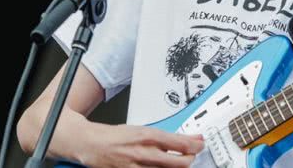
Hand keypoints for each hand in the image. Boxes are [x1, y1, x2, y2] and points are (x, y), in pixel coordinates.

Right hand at [79, 124, 203, 167]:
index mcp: (148, 135)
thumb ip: (164, 136)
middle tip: (192, 156)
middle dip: (190, 160)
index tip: (200, 145)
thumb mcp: (142, 129)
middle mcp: (144, 152)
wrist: (91, 143)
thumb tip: (185, 138)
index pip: (180, 143)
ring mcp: (136, 166)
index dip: (195, 146)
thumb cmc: (116, 136)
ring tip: (179, 163)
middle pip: (178, 162)